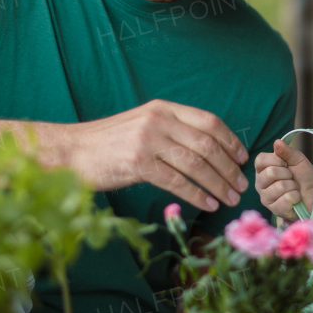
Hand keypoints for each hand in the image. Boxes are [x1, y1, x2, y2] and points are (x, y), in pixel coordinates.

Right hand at [64, 99, 248, 211]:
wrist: (70, 151)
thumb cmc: (107, 143)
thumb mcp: (142, 124)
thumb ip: (171, 130)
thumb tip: (208, 150)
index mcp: (163, 108)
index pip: (209, 121)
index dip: (230, 140)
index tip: (242, 157)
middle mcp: (158, 120)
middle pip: (207, 144)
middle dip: (229, 167)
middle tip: (241, 185)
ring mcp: (148, 140)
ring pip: (196, 164)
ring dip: (218, 184)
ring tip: (229, 198)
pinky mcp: (138, 163)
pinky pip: (177, 181)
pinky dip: (197, 195)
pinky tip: (208, 204)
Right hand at [254, 139, 312, 219]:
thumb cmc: (304, 177)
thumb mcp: (298, 160)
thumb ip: (287, 151)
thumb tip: (277, 142)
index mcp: (263, 170)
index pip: (260, 160)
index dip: (277, 160)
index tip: (286, 164)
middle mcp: (260, 184)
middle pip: (270, 173)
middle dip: (287, 174)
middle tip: (291, 178)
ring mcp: (266, 198)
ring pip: (280, 186)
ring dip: (293, 186)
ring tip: (294, 189)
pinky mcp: (274, 210)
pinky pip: (287, 199)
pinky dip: (296, 197)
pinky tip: (295, 199)